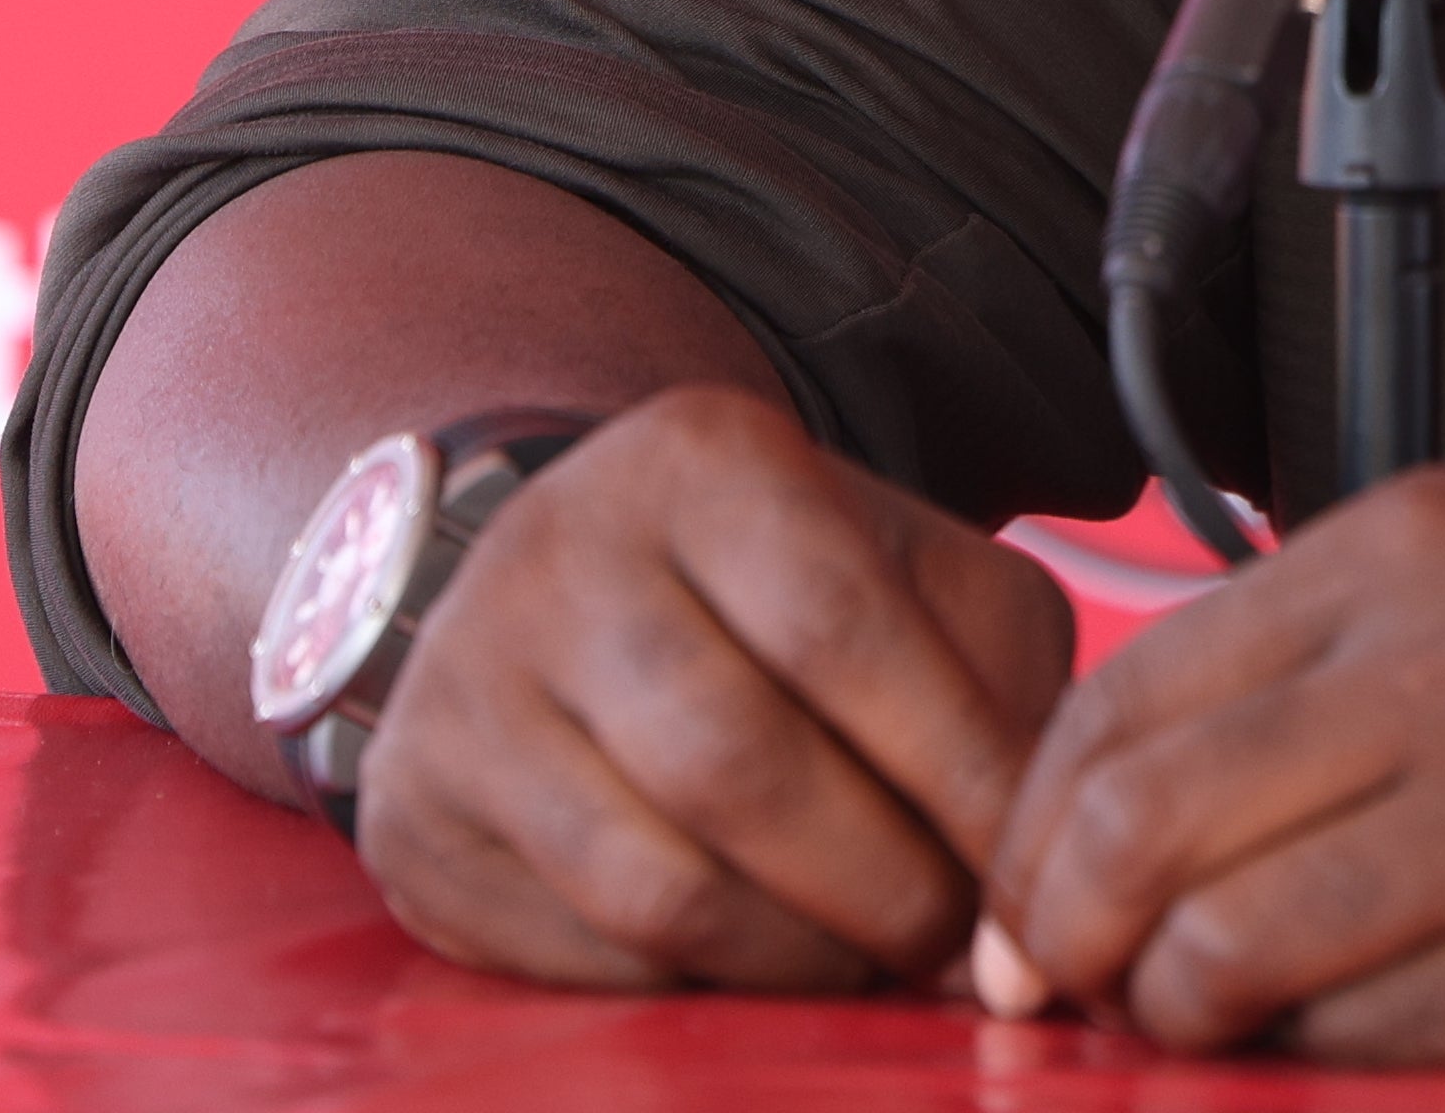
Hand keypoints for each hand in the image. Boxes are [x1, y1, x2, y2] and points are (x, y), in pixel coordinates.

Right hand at [352, 383, 1075, 991]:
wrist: (561, 580)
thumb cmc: (777, 588)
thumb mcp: (901, 565)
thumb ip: (989, 669)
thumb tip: (1027, 853)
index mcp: (698, 460)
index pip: (841, 630)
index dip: (956, 769)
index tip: (1030, 863)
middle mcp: (558, 557)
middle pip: (737, 768)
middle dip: (881, 887)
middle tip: (959, 944)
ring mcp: (464, 691)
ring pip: (654, 883)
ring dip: (800, 957)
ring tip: (874, 959)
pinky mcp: (414, 819)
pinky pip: (583, 951)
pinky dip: (701, 984)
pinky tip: (767, 959)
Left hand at [973, 466, 1444, 1060]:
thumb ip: (1335, 667)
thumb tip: (1133, 806)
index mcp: (1417, 552)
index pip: (1125, 696)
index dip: (1032, 831)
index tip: (1021, 907)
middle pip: (1137, 829)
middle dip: (1062, 941)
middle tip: (1067, 996)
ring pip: (1227, 950)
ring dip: (1184, 1020)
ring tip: (1218, 1029)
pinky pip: (1373, 1043)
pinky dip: (1330, 1066)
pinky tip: (1363, 1042)